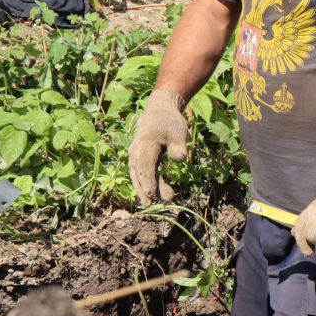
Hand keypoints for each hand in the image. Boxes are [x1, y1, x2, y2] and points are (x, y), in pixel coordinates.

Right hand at [128, 89, 189, 203]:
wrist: (159, 111)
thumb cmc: (170, 122)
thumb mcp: (178, 130)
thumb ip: (178, 146)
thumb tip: (180, 159)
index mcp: (145, 144)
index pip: (146, 166)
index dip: (148, 182)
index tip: (153, 195)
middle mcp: (136, 151)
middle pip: (139, 173)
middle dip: (146, 189)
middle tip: (155, 204)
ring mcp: (135, 155)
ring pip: (137, 175)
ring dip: (144, 189)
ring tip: (151, 203)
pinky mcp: (138, 158)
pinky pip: (140, 173)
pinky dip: (145, 183)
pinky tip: (153, 194)